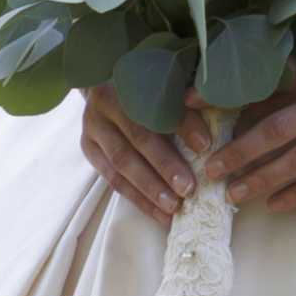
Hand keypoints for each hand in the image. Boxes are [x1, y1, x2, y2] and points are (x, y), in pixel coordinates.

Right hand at [78, 83, 202, 224]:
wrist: (106, 82)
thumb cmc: (149, 85)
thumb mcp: (167, 86)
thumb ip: (184, 107)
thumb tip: (204, 143)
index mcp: (128, 81)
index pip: (156, 106)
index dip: (181, 125)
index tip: (205, 146)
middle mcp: (105, 104)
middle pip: (137, 138)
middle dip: (164, 166)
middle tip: (189, 189)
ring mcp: (93, 128)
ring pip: (121, 163)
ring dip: (149, 189)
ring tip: (173, 210)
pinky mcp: (89, 148)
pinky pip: (112, 179)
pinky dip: (137, 198)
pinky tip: (158, 213)